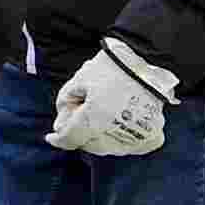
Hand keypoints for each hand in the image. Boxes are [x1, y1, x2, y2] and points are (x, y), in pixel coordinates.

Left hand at [47, 37, 178, 155]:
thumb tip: (61, 125)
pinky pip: (130, 145)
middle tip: (80, 112)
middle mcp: (117, 133)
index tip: (51, 137)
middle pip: (89, 144)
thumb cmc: (114, 65)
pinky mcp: (152, 137)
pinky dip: (121, 138)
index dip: (58, 138)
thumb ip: (65, 103)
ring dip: (99, 136)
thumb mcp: (80, 79)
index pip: (70, 139)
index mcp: (96, 119)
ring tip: (101, 112)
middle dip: (80, 132)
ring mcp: (137, 138)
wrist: (152, 57)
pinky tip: (116, 122)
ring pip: (109, 147)